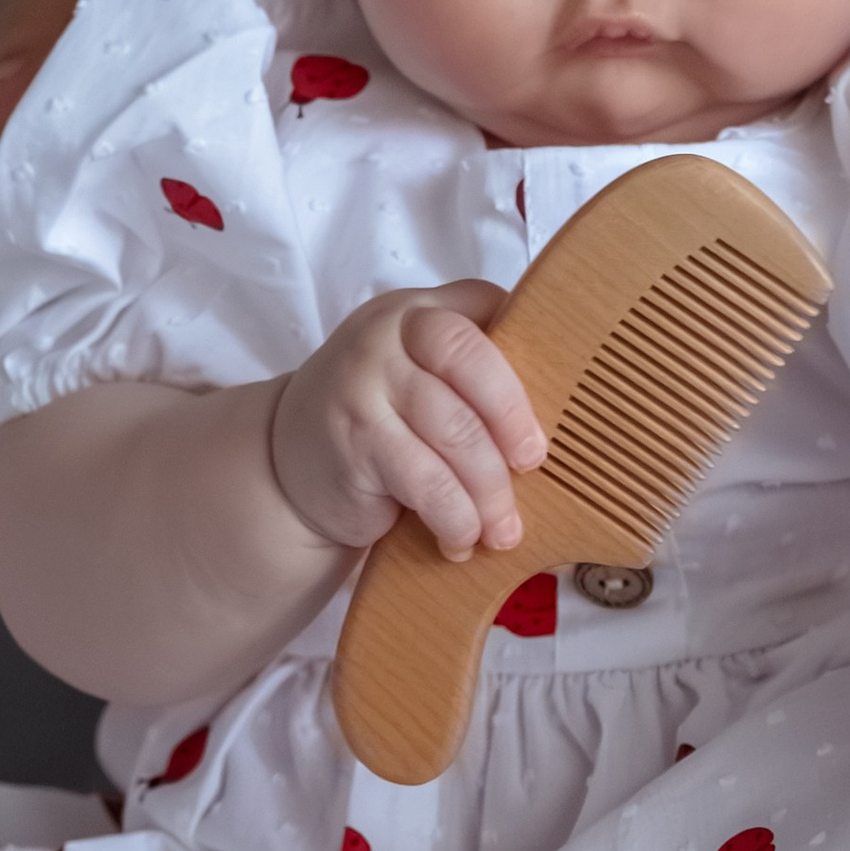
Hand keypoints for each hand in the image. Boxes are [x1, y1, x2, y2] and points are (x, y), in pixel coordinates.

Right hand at [269, 286, 545, 560]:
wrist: (285, 467)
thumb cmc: (377, 423)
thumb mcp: (415, 378)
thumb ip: (471, 371)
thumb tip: (564, 408)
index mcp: (416, 311)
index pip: (482, 311)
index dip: (522, 359)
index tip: (543, 412)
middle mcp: (386, 334)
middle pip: (469, 358)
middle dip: (512, 417)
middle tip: (533, 465)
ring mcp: (364, 383)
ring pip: (455, 431)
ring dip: (490, 491)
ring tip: (502, 530)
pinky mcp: (356, 439)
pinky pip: (427, 480)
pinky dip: (455, 517)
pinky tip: (460, 539)